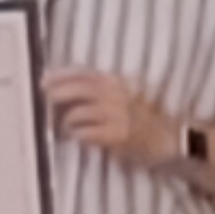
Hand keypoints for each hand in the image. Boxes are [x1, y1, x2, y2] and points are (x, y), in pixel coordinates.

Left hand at [44, 68, 180, 168]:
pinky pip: (85, 133)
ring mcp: (117, 115)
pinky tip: (79, 137)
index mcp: (117, 83)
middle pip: (78, 90)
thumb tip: (63, 88)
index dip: (61, 76)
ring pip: (77, 113)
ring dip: (66, 121)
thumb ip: (99, 90)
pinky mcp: (117, 136)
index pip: (84, 74)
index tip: (43, 80)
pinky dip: (77, 135)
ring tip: (66, 127)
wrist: (171, 140)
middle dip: (57, 94)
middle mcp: (117, 95)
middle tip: (44, 102)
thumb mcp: (124, 96)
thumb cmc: (143, 118)